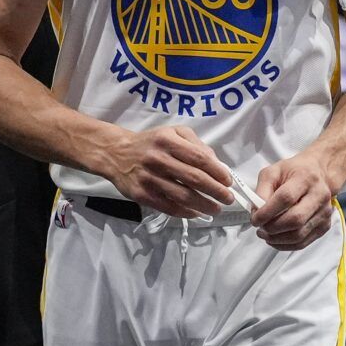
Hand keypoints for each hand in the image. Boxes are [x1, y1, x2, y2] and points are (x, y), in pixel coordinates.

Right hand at [98, 125, 231, 218]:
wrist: (116, 153)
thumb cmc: (151, 142)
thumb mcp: (173, 132)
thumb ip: (196, 144)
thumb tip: (216, 164)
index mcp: (168, 140)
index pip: (199, 158)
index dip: (217, 172)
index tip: (228, 181)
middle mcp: (158, 159)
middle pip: (194, 179)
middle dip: (216, 191)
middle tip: (227, 198)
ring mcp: (149, 178)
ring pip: (183, 196)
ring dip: (204, 205)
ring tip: (216, 208)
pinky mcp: (142, 195)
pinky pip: (168, 207)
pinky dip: (186, 212)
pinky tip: (196, 213)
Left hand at [252, 151, 344, 250]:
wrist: (319, 174)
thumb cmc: (294, 172)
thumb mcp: (273, 172)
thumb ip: (262, 190)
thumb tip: (257, 212)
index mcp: (305, 178)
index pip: (286, 198)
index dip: (267, 212)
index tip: (255, 219)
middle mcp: (319, 196)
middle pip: (295, 219)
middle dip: (272, 228)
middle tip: (259, 228)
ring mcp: (324, 213)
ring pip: (299, 234)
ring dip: (277, 239)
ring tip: (264, 235)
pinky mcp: (324, 226)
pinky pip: (303, 242)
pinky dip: (286, 245)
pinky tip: (275, 240)